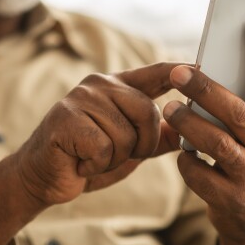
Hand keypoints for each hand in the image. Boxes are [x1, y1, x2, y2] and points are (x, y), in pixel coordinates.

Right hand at [14, 62, 181, 208]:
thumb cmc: (86, 159)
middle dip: (141, 145)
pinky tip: (80, 162)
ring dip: (113, 159)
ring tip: (92, 158)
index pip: (155, 73)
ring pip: (125, 135)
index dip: (179, 72)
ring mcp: (81, 98)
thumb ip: (156, 137)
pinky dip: (96, 165)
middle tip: (116, 156)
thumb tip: (189, 130)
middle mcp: (99, 85)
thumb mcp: (129, 149)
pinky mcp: (66, 117)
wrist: (42, 177)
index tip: (202, 68)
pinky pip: (103, 147)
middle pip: (148, 112)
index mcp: (117, 87)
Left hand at [162, 18, 244, 244]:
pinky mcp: (233, 200)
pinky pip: (199, 173)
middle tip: (177, 72)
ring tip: (170, 109)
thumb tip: (213, 69)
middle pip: (235, 111)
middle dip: (204, 89)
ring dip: (187, 123)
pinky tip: (182, 152)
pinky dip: (185, 160)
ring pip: (214, 142)